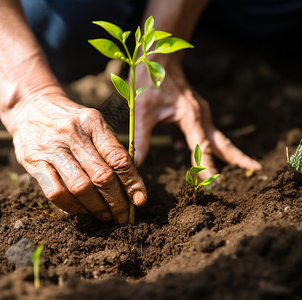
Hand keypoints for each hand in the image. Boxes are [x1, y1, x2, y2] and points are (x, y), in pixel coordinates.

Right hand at [10, 94, 146, 224]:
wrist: (29, 105)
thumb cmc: (69, 120)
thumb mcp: (91, 122)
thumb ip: (109, 147)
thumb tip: (130, 182)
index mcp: (92, 122)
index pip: (118, 157)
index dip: (133, 183)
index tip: (140, 200)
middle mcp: (73, 134)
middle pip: (102, 176)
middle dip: (117, 201)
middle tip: (123, 216)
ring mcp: (52, 148)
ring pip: (80, 187)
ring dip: (97, 207)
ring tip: (106, 216)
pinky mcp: (34, 162)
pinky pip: (56, 192)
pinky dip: (72, 207)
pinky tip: (81, 210)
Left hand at [134, 59, 261, 176]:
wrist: (158, 58)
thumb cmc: (149, 82)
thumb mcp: (141, 113)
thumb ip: (140, 139)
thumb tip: (136, 163)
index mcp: (191, 116)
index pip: (203, 146)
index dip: (208, 166)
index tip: (215, 182)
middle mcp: (201, 115)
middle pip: (222, 141)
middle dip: (238, 157)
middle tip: (257, 168)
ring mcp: (200, 112)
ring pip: (216, 137)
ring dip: (224, 153)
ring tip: (239, 166)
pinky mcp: (195, 111)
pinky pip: (203, 132)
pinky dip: (204, 144)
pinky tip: (189, 151)